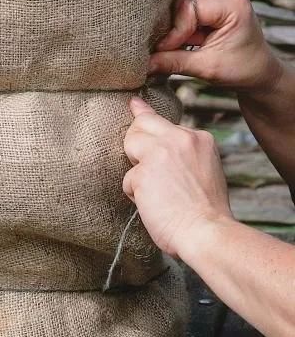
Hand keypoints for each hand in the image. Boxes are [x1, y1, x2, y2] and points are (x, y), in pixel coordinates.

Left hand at [123, 98, 232, 259]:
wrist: (207, 232)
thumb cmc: (206, 211)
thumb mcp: (205, 169)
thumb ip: (184, 154)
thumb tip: (159, 149)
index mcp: (199, 138)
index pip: (164, 121)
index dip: (145, 115)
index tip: (134, 104)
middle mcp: (180, 138)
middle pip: (141, 124)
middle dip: (135, 141)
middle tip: (144, 168)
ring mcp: (160, 152)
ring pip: (131, 146)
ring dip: (136, 171)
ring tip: (155, 193)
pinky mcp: (143, 172)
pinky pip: (128, 180)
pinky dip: (135, 195)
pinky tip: (154, 206)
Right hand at [148, 0, 283, 94]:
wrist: (258, 72)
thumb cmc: (240, 69)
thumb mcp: (205, 68)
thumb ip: (173, 62)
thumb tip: (144, 63)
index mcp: (233, 3)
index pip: (190, 7)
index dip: (174, 31)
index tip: (164, 52)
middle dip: (172, 24)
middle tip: (166, 48)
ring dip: (175, 22)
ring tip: (178, 43)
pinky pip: (186, 3)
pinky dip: (180, 21)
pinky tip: (183, 38)